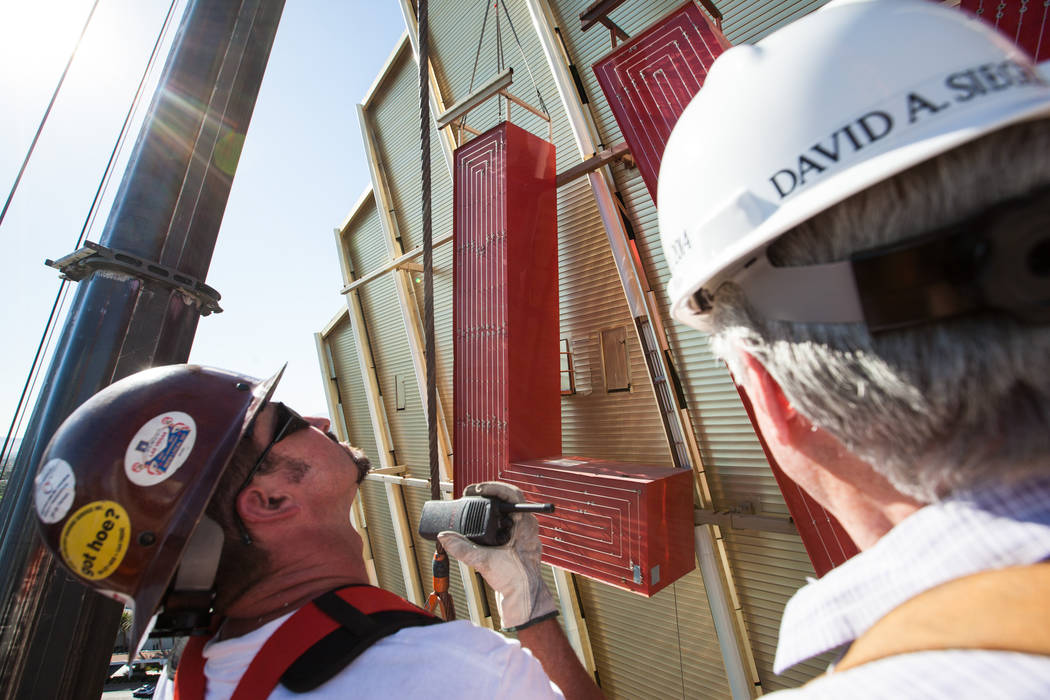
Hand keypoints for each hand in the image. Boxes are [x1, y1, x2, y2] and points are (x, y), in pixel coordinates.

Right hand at [438, 482, 557, 629]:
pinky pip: (502, 523)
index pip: (513, 494)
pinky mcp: (514, 543)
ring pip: (505, 511)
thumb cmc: (516, 581)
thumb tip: (444, 536)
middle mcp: (525, 526)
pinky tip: (477, 522)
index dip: (494, 487)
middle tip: (470, 494)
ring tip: (471, 503)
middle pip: (507, 500)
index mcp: (525, 524)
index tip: (477, 489)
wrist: (524, 600)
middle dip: (488, 494)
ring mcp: (521, 534)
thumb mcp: (486, 562)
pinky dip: (489, 519)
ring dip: (488, 506)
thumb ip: (463, 549)